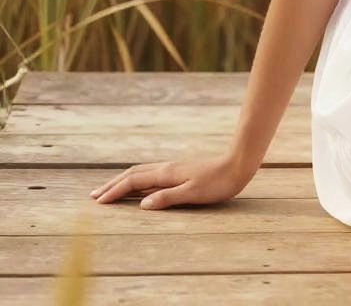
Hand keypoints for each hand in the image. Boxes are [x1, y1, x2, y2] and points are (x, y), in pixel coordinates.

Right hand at [88, 152, 254, 209]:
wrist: (238, 163)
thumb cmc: (218, 182)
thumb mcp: (193, 193)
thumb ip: (167, 198)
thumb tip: (141, 205)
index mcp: (166, 174)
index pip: (133, 182)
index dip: (115, 192)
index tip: (97, 202)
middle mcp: (167, 168)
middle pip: (133, 174)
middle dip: (112, 184)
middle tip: (93, 196)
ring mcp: (173, 168)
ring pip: (141, 172)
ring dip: (123, 181)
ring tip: (110, 189)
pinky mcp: (180, 171)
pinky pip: (151, 174)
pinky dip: (137, 180)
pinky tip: (140, 187)